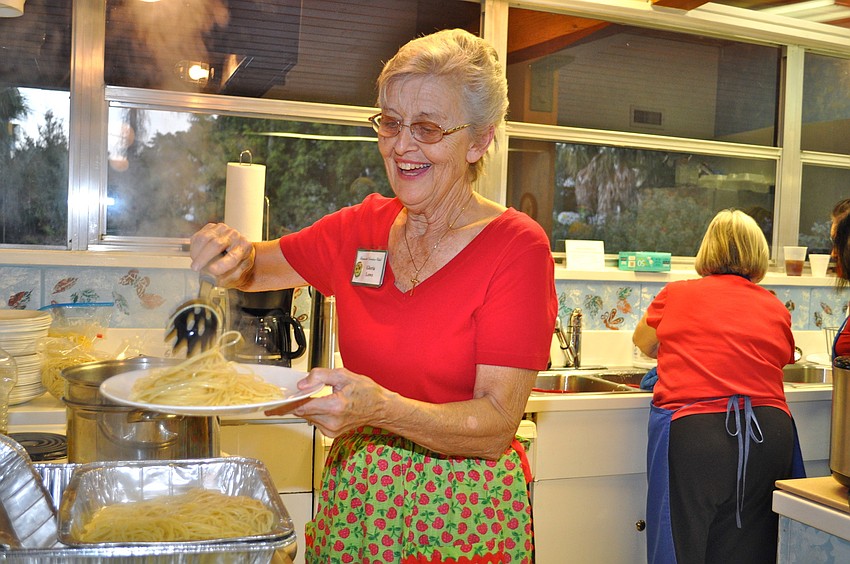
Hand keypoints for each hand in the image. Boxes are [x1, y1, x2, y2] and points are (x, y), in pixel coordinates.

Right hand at [189, 223, 254, 287]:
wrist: (236, 254)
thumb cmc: (236, 266)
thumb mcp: (235, 276)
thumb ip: (225, 277)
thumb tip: (211, 277)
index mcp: (245, 248)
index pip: (233, 256)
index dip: (222, 264)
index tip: (211, 270)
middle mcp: (235, 236)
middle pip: (216, 245)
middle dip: (203, 258)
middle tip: (195, 268)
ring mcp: (223, 229)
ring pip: (204, 238)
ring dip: (197, 253)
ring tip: (196, 264)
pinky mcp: (211, 227)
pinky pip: (198, 236)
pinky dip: (194, 248)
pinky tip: (196, 256)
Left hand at [266, 367, 388, 436]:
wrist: (380, 408)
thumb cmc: (365, 391)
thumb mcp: (343, 375)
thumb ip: (320, 376)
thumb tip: (301, 385)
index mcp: (334, 406)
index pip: (302, 407)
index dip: (285, 406)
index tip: (271, 408)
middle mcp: (332, 421)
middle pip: (303, 412)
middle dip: (297, 403)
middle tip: (293, 395)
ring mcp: (332, 430)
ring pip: (308, 417)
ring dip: (307, 408)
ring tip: (320, 398)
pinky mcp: (332, 434)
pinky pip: (315, 421)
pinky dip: (315, 413)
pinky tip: (325, 405)